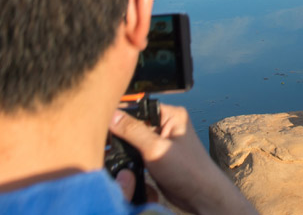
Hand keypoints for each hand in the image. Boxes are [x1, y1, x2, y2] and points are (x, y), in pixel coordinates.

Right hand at [110, 103, 257, 214]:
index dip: (121, 113)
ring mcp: (160, 141)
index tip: (103, 121)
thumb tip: (113, 115)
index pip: (140, 107)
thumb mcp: (155, 148)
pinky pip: (136, 151)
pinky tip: (118, 160)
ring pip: (134, 138)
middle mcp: (166, 125)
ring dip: (123, 146)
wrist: (199, 195)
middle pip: (135, 123)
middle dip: (120, 132)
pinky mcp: (156, 156)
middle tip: (104, 140)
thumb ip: (133, 131)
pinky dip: (127, 156)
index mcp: (171, 115)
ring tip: (109, 151)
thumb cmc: (187, 170)